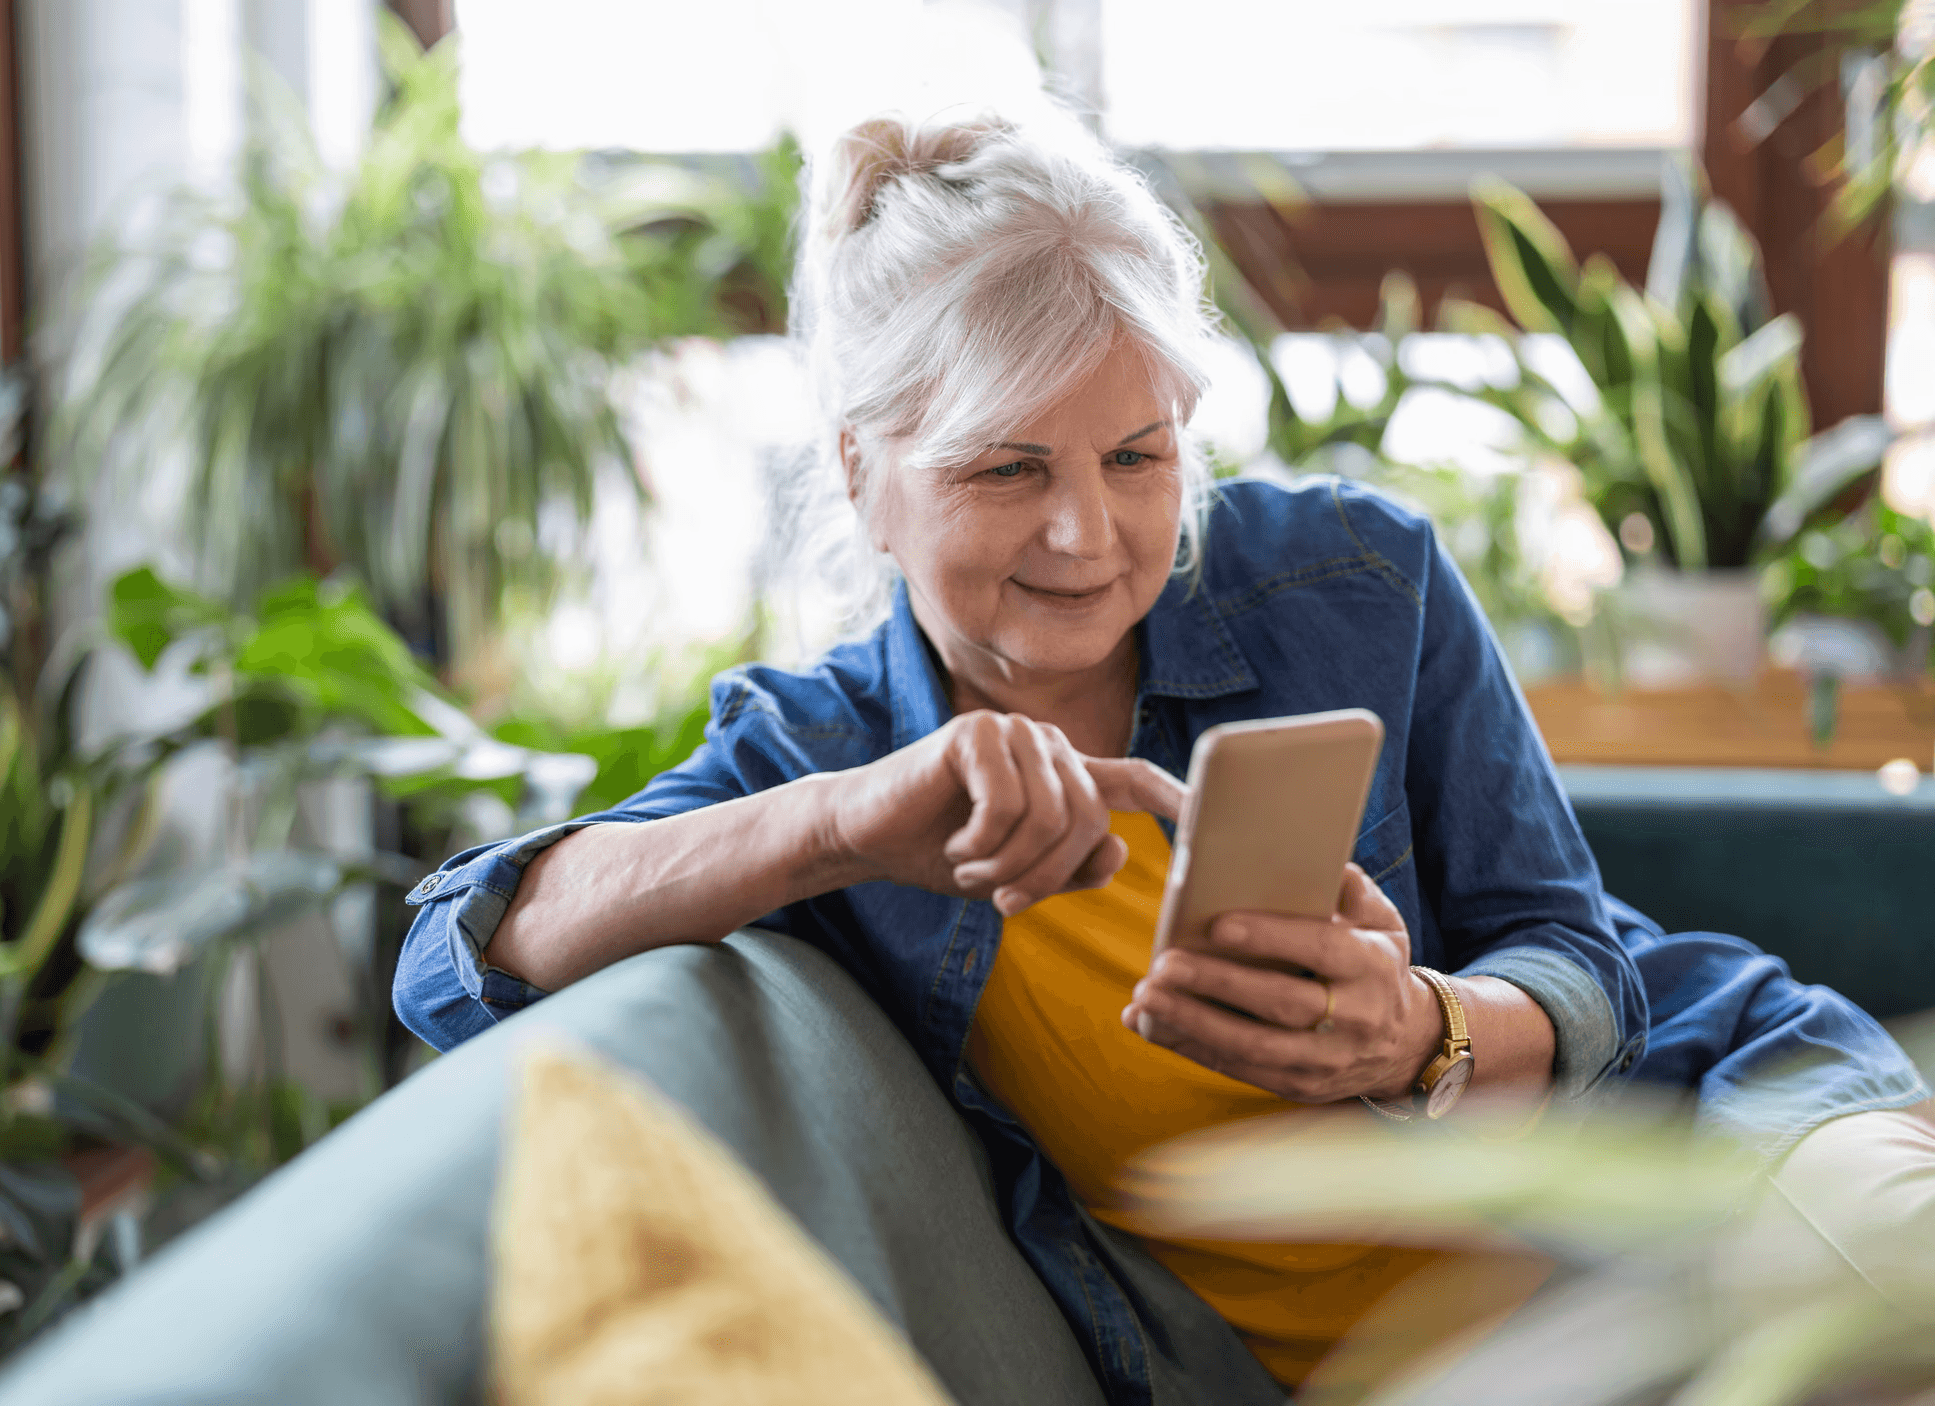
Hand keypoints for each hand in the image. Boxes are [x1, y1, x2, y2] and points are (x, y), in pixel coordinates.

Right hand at [828, 710, 1183, 913]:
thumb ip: (1070, 869)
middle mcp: (1048, 744)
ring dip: (1009, 865)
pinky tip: (954, 845)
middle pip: (1088, 819)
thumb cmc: (943, 852)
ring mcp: (1014, 732)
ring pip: (1050, 816)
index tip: (1209, 824)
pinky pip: (1007, 805)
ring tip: (972, 871)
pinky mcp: (976, 734)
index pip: (1135, 779)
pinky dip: (982, 845)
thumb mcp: (1017, 874)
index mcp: (1066, 773)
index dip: (1176, 799)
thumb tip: (1118, 854)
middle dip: (1049, 875)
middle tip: (1006, 902)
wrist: (868, 835)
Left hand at [1122, 864, 1442, 1102]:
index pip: (1321, 949)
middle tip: (1164, 963)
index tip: (1218, 924)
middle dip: (1217, 983)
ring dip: (1193, 1022)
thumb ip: (1348, 889)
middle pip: (1281, 1003)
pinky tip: (1151, 1026)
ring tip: (1145, 996)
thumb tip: (1308, 858)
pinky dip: (1190, 1048)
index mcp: (1372, 967)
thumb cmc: (1376, 965)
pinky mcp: (1299, 1086)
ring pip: (1254, 1046)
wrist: (1405, 1044)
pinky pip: (1239, 1070)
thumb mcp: (1381, 922)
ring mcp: (1326, 1060)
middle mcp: (1354, 1018)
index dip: (1271, 937)